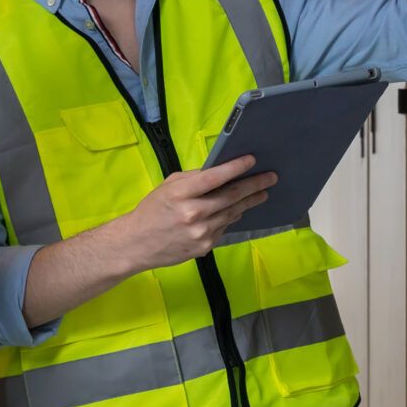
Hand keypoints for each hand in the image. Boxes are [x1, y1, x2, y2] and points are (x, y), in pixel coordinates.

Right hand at [116, 156, 276, 270]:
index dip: (236, 167)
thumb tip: (221, 172)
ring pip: (232, 213)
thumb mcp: (168, 187)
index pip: (214, 178)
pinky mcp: (204, 247)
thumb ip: (194, 179)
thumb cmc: (152, 210)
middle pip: (231, 196)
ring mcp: (200, 232)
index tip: (252, 160)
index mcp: (180, 194)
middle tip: (270, 177)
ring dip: (249, 202)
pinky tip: (239, 210)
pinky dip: (231, 217)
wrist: (135, 244)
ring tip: (262, 193)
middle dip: (254, 185)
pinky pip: (224, 228)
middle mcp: (192, 213)